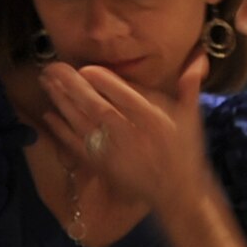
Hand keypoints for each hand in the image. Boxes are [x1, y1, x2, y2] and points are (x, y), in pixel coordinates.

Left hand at [40, 49, 212, 213]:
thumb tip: (200, 54)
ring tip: (46, 82)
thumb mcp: (192, 116)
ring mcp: (113, 151)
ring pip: (82, 123)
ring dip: (62, 102)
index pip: (125, 96)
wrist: (176, 191)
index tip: (85, 68)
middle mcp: (131, 134)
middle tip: (53, 68)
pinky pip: (76, 145)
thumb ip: (190, 84)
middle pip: (97, 106)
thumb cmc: (184, 150)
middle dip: (72, 86)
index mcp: (154, 119)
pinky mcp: (101, 165)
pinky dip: (61, 130)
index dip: (103, 81)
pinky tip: (48, 115)